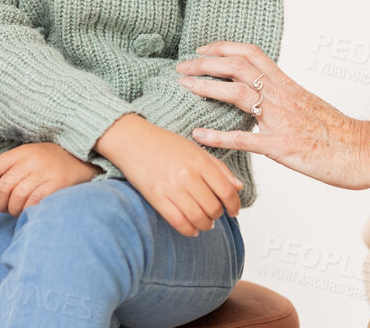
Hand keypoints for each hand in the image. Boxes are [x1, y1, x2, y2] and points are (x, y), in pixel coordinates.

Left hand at [0, 143, 99, 215]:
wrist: (88, 157)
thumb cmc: (55, 161)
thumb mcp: (31, 157)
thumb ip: (10, 169)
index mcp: (21, 152)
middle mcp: (30, 160)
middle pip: (2, 188)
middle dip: (0, 204)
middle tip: (6, 208)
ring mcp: (43, 172)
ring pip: (16, 198)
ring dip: (15, 210)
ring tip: (22, 209)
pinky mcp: (56, 184)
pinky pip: (33, 204)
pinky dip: (29, 211)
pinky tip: (33, 210)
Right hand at [94, 114, 241, 236]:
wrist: (131, 139)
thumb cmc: (163, 143)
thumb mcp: (195, 149)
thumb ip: (219, 168)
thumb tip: (238, 187)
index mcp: (200, 161)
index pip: (227, 191)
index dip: (234, 205)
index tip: (233, 210)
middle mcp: (188, 175)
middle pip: (214, 208)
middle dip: (218, 215)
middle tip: (215, 214)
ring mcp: (171, 187)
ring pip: (198, 218)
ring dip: (205, 225)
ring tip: (205, 223)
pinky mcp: (156, 198)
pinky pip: (179, 222)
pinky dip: (189, 230)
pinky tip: (192, 229)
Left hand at [177, 41, 369, 189]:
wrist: (366, 152)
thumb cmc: (340, 134)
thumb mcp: (309, 107)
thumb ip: (284, 100)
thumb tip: (263, 99)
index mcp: (288, 86)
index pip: (252, 54)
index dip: (223, 48)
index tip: (202, 50)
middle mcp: (283, 97)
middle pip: (239, 67)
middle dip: (206, 63)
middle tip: (182, 66)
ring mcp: (282, 121)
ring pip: (239, 93)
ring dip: (208, 87)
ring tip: (184, 86)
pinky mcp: (283, 147)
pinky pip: (246, 138)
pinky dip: (218, 135)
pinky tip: (198, 134)